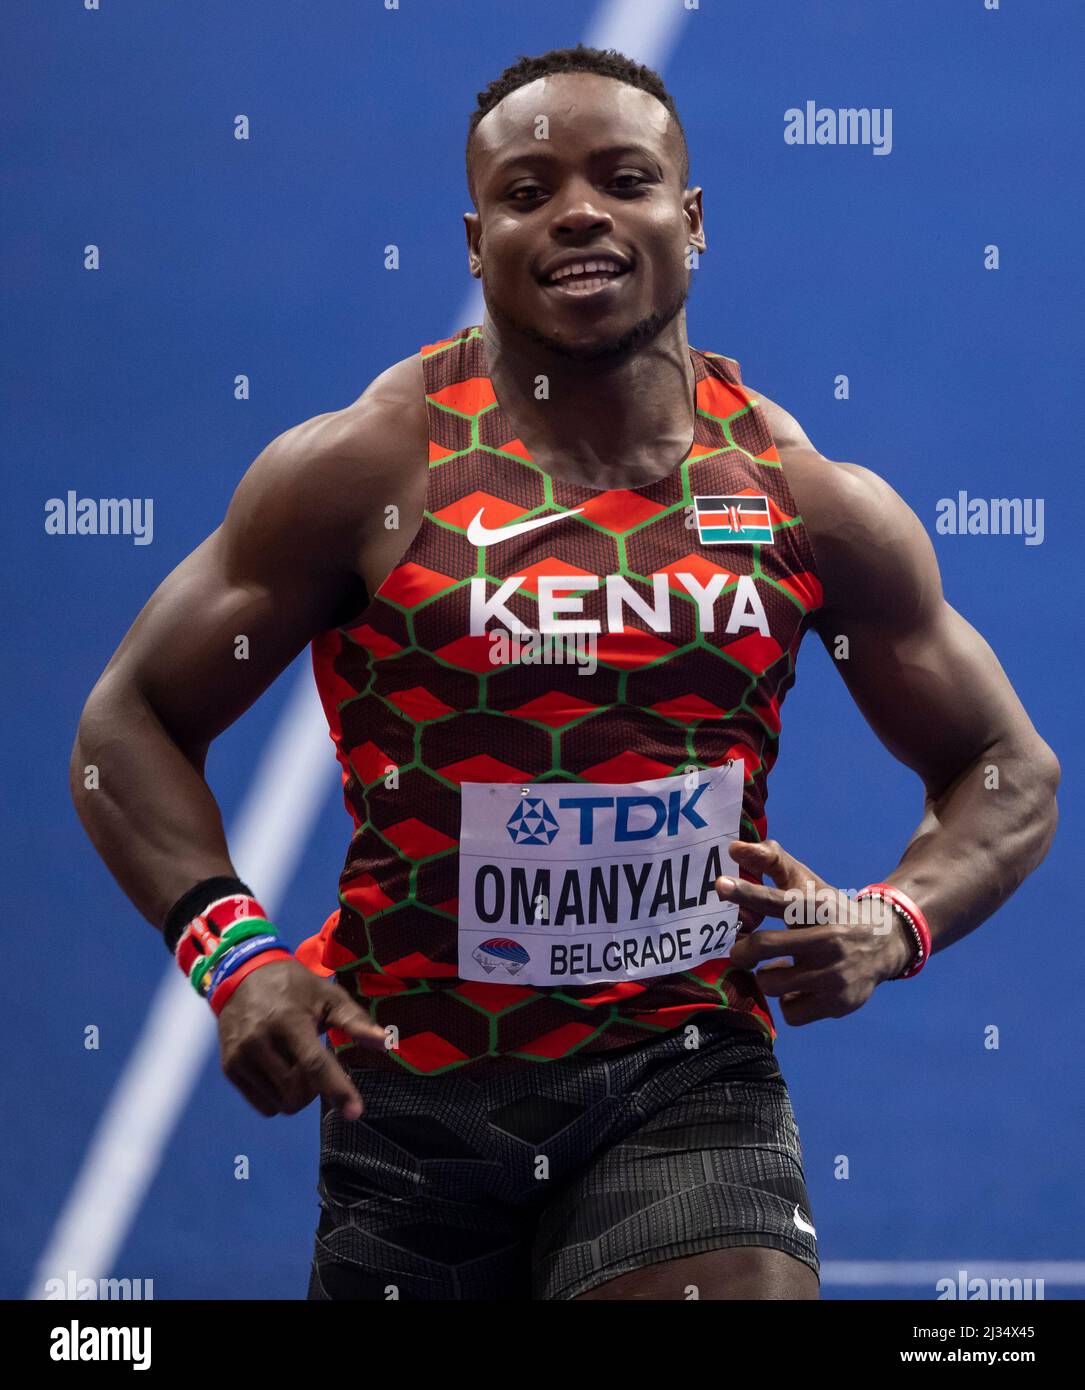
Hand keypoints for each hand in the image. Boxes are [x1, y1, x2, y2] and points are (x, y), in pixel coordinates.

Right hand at [216, 957, 386, 1118]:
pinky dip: (279, 1098)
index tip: (355, 1112)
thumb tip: (385, 1043)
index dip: (337, 1089)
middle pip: (298, 1091)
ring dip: (298, 1095)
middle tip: (318, 1065)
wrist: (242, 977)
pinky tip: (281, 1073)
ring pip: (281, 1103)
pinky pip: (263, 1106)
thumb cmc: (294, 988)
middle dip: (317, 1089)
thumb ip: (355, 1021)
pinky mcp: (230, 1068)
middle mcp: (260, 1041)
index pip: (314, 1064)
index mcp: (288, 1021)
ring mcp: (240, 1057)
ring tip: (297, 1065)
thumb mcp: (327, 995)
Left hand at [715, 840, 915, 1025]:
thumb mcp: (810, 885)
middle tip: (740, 952)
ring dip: (767, 976)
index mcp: (817, 906)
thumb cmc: (832, 912)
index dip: (747, 892)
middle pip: (763, 946)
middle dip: (742, 952)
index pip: (777, 898)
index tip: (720, 885)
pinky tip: (799, 990)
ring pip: (770, 982)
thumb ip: (772, 862)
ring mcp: (833, 974)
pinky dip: (788, 1001)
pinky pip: (789, 1012)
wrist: (886, 944)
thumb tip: (733, 847)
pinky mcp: (837, 1003)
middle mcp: (827, 939)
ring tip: (779, 968)